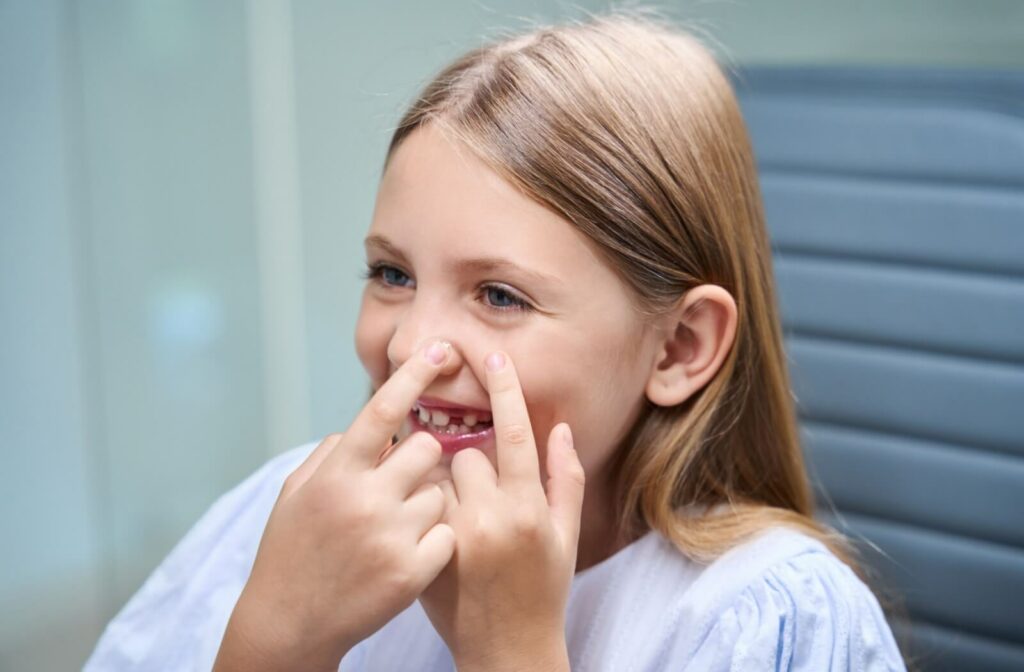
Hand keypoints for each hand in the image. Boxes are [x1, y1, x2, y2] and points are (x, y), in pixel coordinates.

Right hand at [214, 340, 456, 671]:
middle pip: (427, 449)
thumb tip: (367, 427)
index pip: (382, 410)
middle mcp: (363, 498)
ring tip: (392, 532)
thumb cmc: (292, 551)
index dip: (413, 375)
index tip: (440, 348)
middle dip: (420, 461)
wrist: (289, 624)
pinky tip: (404, 556)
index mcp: (335, 473)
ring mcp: (390, 536)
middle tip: (398, 486)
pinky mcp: (412, 571)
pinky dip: (435, 541)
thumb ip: (333, 453)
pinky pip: (447, 534)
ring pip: (440, 493)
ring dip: (425, 505)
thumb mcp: (296, 492)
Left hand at [418, 351, 584, 671]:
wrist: (506, 650)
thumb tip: (560, 429)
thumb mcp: (566, 537)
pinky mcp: (424, 554)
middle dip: (472, 463)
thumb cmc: (543, 591)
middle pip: (466, 453)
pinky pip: (418, 506)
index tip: (491, 352)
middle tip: (483, 497)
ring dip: (447, 485)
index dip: (503, 388)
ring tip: (463, 519)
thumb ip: (566, 480)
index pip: (513, 432)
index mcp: (528, 510)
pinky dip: (426, 508)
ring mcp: (452, 539)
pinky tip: (436, 531)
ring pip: (437, 478)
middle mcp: (489, 520)